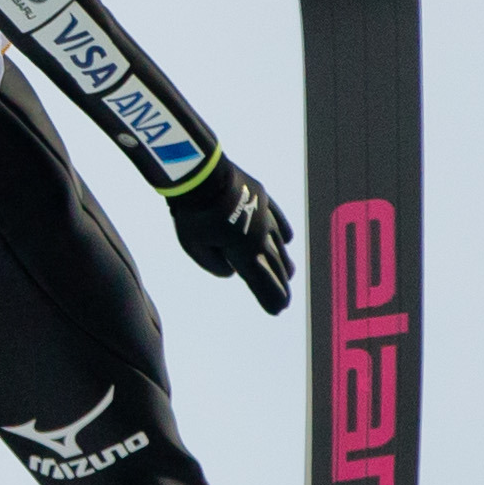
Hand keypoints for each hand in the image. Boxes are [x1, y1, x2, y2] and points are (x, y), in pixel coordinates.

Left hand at [170, 156, 293, 314]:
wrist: (202, 174)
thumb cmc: (193, 213)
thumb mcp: (194, 247)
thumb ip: (213, 264)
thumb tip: (231, 271)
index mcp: (243, 252)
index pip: (260, 281)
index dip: (270, 297)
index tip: (278, 310)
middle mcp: (259, 236)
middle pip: (273, 265)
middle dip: (279, 284)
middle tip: (286, 300)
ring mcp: (263, 215)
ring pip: (278, 243)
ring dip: (283, 260)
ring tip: (289, 273)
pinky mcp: (261, 196)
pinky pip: (277, 217)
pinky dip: (283, 231)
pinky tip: (288, 239)